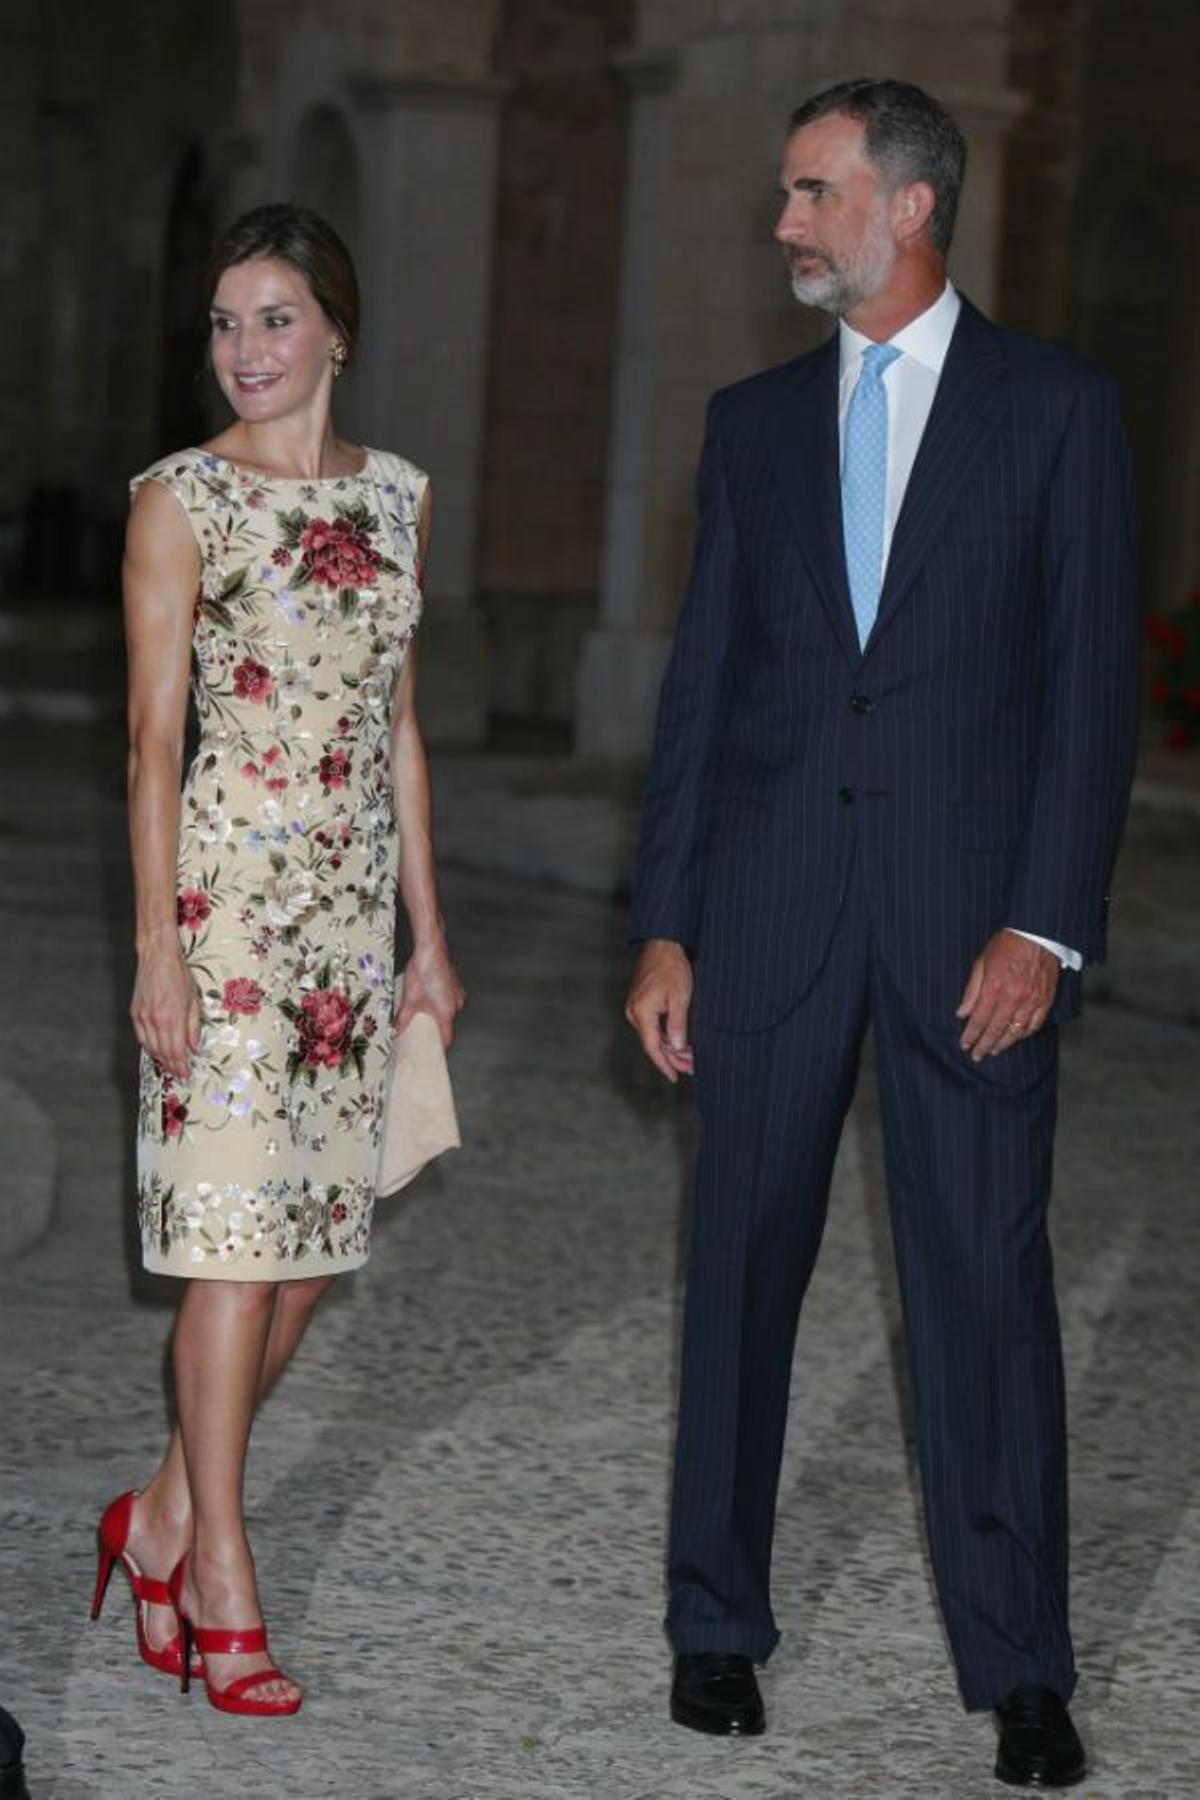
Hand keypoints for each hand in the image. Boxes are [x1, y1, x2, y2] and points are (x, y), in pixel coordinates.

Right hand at [131, 941, 201, 1079]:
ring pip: (150, 1047)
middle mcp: (155, 1020)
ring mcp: (142, 1016)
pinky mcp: (134, 1012)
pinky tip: (157, 1052)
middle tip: (180, 1075)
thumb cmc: (178, 974)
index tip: (187, 1075)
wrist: (157, 956)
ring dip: (161, 1060)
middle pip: (163, 1052)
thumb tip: (194, 1048)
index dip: (181, 1066)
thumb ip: (193, 1027)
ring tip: (171, 1067)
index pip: (176, 1051)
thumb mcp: (194, 1000)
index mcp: (172, 1017)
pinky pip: (141, 1037)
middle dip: (172, 1066)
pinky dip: (149, 1047)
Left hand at [395, 939, 464, 1049]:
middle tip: (420, 1033)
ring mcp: (457, 994)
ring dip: (437, 1015)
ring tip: (422, 1015)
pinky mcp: (455, 984)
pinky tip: (428, 998)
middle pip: (446, 1024)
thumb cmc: (421, 972)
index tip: (430, 1053)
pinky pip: (449, 1000)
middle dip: (434, 1029)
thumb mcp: (409, 999)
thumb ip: (403, 1019)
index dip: (439, 1048)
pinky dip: (440, 1003)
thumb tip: (394, 1033)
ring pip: (448, 1011)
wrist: (430, 947)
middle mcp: (456, 1005)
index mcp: (446, 1013)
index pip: (447, 1039)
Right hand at [625, 939, 693, 1081]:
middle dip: (673, 1057)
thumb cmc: (672, 968)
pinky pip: (652, 1025)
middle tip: (692, 1067)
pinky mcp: (640, 1003)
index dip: (664, 1064)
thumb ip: (677, 1025)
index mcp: (642, 1013)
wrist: (663, 944)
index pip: (652, 1047)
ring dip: (671, 1047)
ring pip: (653, 1036)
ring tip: (690, 1056)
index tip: (675, 1077)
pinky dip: (666, 1034)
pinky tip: (679, 1040)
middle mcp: (634, 1013)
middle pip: (653, 1044)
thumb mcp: (680, 998)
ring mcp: (635, 1008)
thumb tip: (677, 1048)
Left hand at [956, 929, 1059, 1060]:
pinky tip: (1016, 1037)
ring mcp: (1031, 1001)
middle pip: (996, 1030)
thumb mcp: (982, 962)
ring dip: (1003, 1043)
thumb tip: (962, 1013)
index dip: (971, 1035)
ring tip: (994, 1050)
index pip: (979, 1020)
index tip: (964, 1044)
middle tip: (977, 1056)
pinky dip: (1024, 1034)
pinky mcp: (1045, 1000)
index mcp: (994, 988)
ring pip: (1016, 1031)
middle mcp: (1013, 998)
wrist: (1037, 933)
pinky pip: (1035, 1024)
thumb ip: (972, 990)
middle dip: (984, 1045)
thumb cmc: (1007, 944)